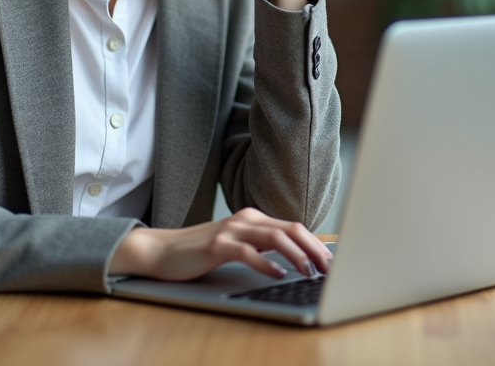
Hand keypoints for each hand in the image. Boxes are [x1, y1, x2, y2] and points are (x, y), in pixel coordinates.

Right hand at [109, 207, 332, 281]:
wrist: (163, 251)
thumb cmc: (202, 251)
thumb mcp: (237, 244)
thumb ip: (261, 245)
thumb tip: (294, 257)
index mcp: (253, 218)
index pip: (293, 227)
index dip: (315, 243)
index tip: (331, 261)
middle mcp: (245, 219)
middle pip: (290, 229)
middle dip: (314, 248)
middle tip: (329, 268)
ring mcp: (231, 230)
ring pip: (274, 238)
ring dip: (296, 256)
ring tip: (309, 271)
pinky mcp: (217, 245)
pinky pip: (248, 252)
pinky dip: (267, 264)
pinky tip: (278, 275)